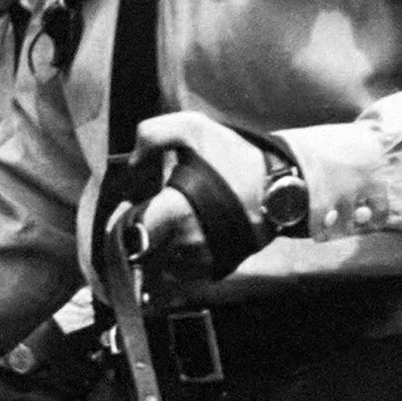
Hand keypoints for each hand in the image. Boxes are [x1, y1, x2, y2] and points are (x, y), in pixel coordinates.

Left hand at [127, 110, 269, 277]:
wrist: (280, 189)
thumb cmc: (236, 158)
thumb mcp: (195, 129)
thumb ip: (154, 134)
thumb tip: (131, 159)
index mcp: (176, 210)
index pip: (131, 230)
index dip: (121, 221)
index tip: (124, 208)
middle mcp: (186, 242)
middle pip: (140, 250)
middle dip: (136, 234)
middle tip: (147, 214)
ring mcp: (200, 261)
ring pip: (157, 262)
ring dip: (155, 246)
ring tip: (169, 223)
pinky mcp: (212, 270)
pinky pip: (179, 271)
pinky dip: (174, 256)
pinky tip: (184, 234)